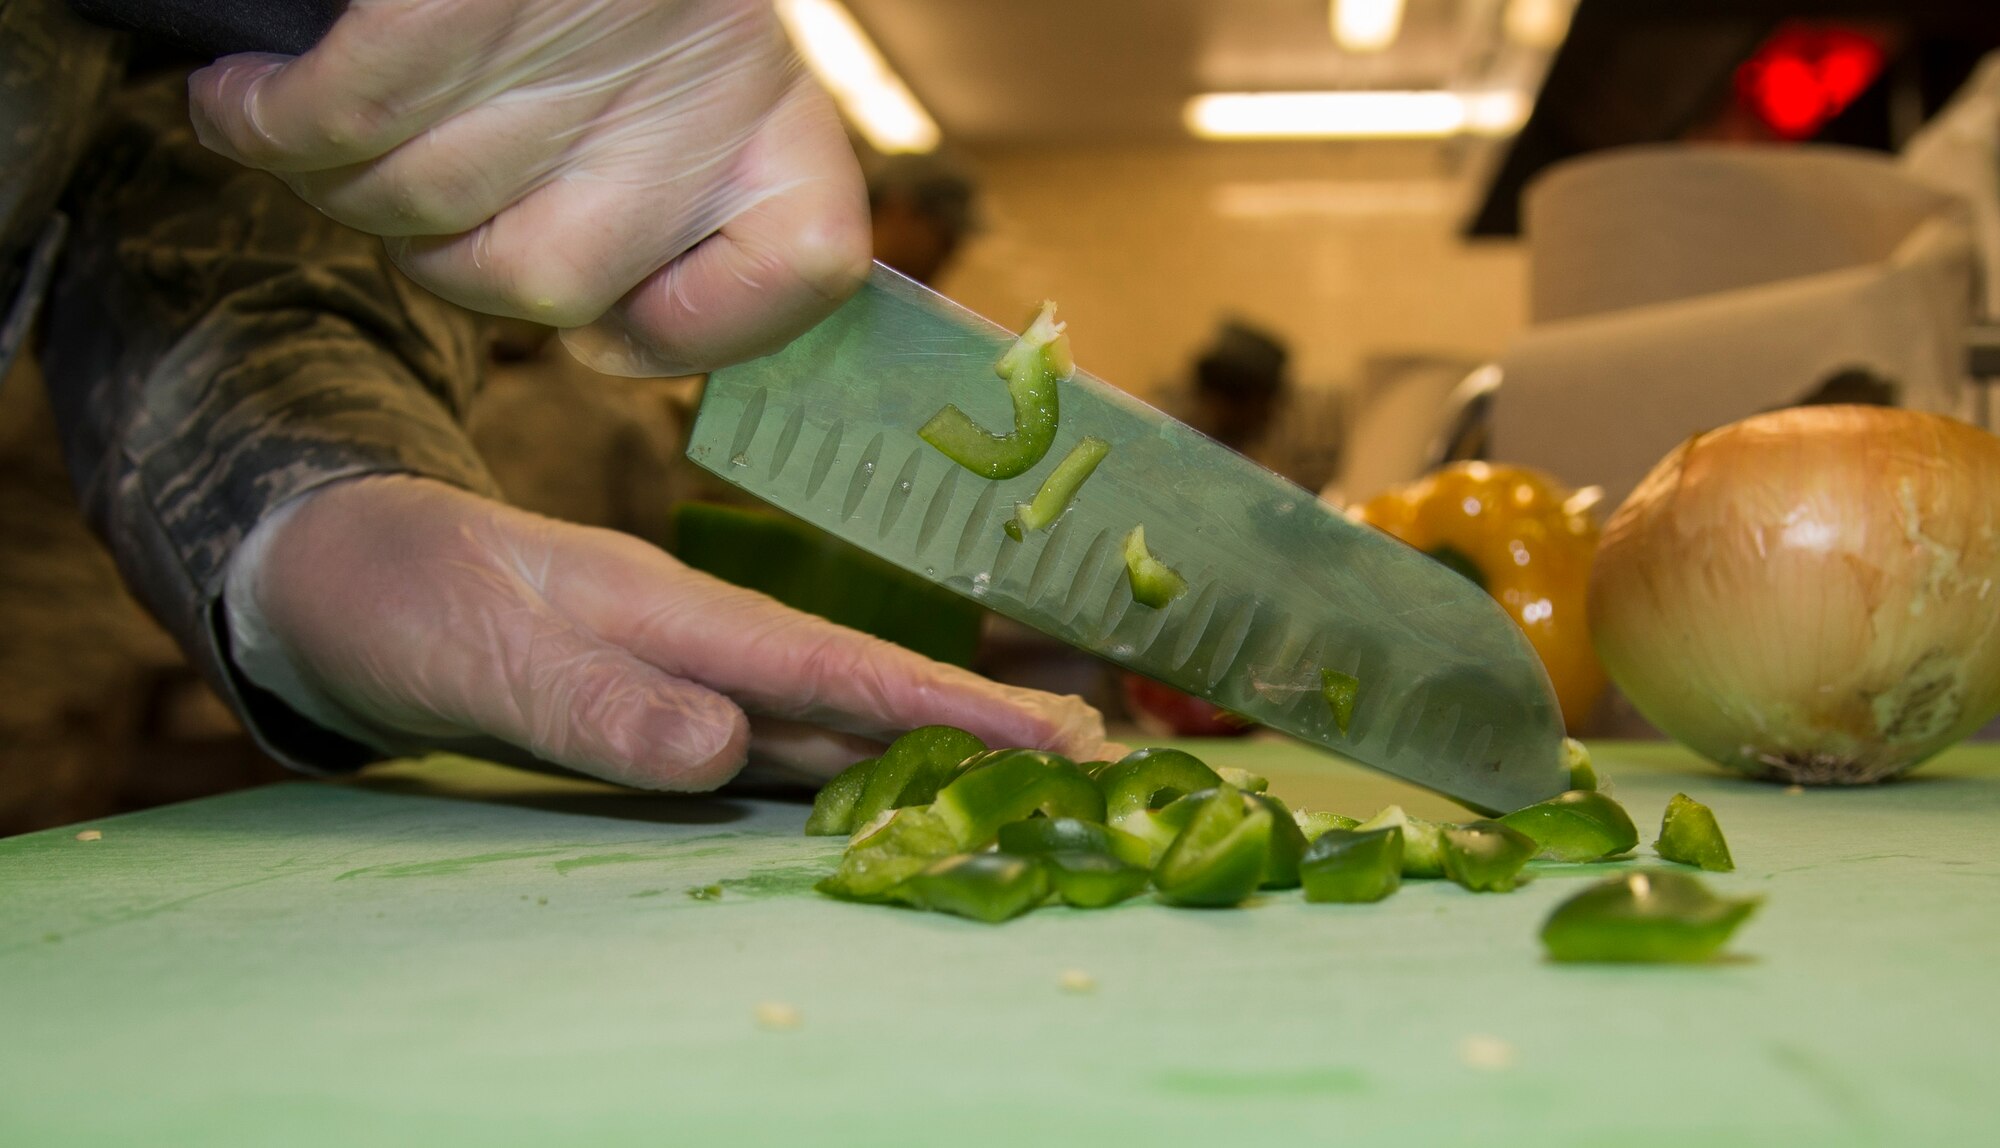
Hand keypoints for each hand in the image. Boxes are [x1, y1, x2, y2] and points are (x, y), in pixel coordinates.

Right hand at [187, 0, 869, 376]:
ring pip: (422, 210)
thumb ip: (675, 210)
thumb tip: (609, 334)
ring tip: (318, 124)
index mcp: (776, 114)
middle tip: (417, 183)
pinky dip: (268, 122)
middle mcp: (692, 89)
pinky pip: (337, 119)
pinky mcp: (445, 5)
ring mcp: (573, 43)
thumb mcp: (683, 88)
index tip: (615, 322)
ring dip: (342, 181)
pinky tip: (248, 96)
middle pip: (547, 283)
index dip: (691, 327)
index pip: (802, 268)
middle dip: (451, 253)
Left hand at [226, 476, 1120, 790]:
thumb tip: (724, 752)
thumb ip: (597, 701)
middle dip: (974, 720)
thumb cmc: (398, 598)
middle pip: (859, 687)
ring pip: (825, 715)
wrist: (332, 575)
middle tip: (1091, 755)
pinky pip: (769, 742)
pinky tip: (876, 793)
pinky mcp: (654, 706)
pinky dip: (841, 765)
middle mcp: (700, 638)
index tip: (1046, 736)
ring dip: (924, 744)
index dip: (941, 706)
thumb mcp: (479, 651)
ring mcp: (682, 670)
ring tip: (1025, 772)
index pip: (832, 664)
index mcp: (676, 611)